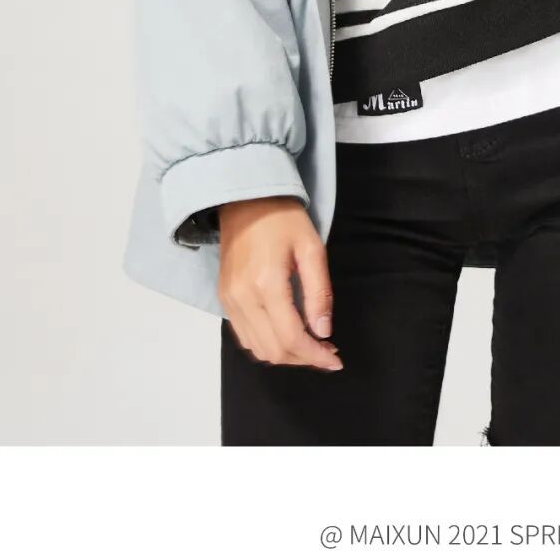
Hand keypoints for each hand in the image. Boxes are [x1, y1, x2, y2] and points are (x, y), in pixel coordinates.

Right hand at [218, 197, 343, 370]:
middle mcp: (242, 297)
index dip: (316, 355)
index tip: (336, 360)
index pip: (291, 337)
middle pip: (273, 350)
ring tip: (310, 345)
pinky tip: (286, 334)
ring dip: (286, 355)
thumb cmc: (282, 219)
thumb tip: (323, 331)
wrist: (244, 200)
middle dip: (303, 358)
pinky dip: (267, 344)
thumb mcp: (312, 248)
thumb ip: (319, 292)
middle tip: (327, 350)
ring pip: (257, 349)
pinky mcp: (224, 299)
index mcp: (266, 283)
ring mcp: (229, 300)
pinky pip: (244, 336)